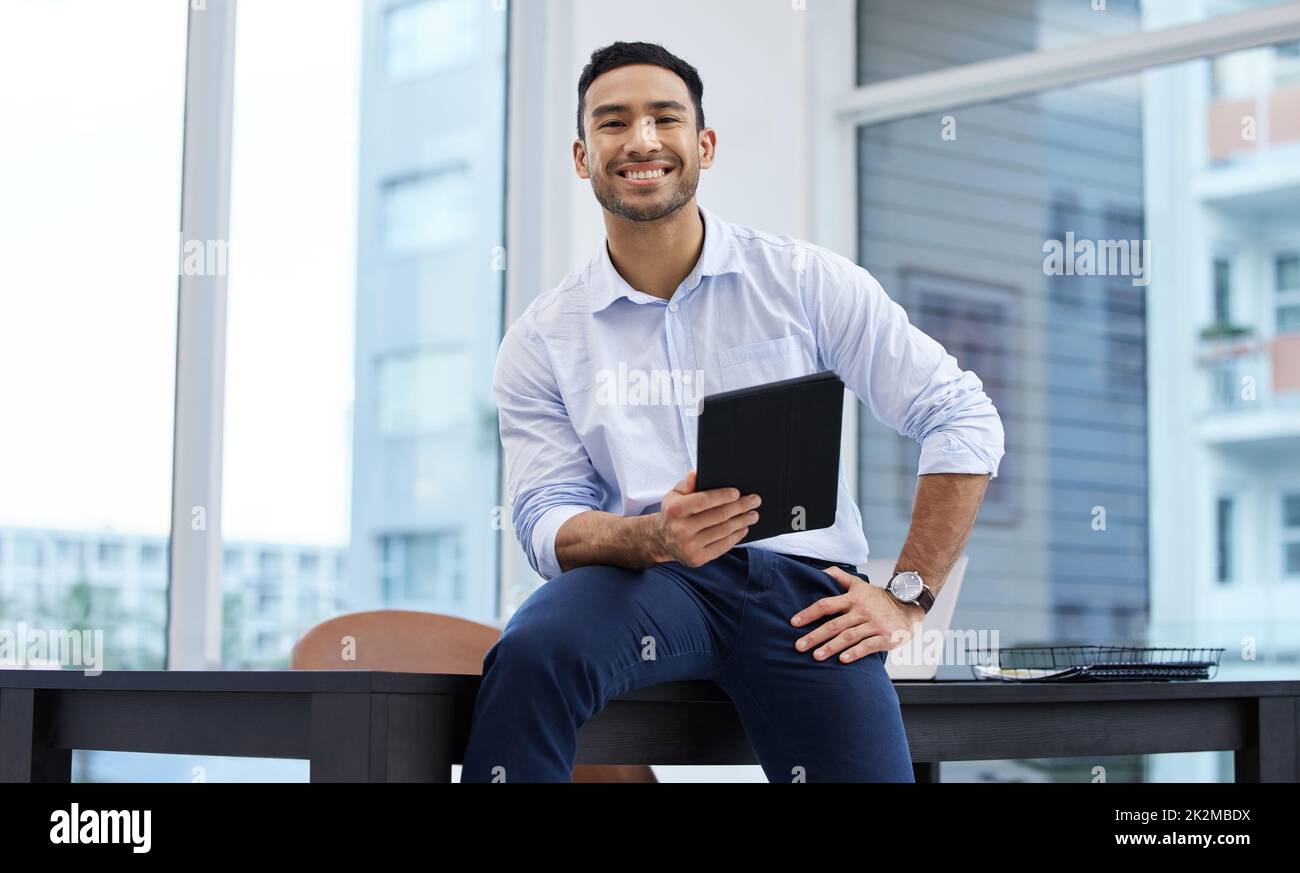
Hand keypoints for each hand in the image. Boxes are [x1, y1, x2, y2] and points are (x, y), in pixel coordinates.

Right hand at [650, 470, 760, 567]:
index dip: (723, 496)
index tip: (737, 493)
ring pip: (723, 531)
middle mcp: (681, 529)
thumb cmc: (674, 513)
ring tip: (753, 514)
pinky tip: (743, 528)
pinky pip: (723, 546)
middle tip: (754, 500)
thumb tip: (696, 474)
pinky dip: (736, 536)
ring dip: (742, 521)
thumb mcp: (675, 495)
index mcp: (675, 510)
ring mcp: (690, 546)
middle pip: (719, 516)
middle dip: (740, 507)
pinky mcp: (698, 559)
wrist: (662, 540)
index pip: (704, 500)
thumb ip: (687, 484)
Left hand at [788, 566, 924, 662]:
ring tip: (816, 656)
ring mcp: (874, 624)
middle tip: (799, 646)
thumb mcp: (860, 585)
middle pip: (835, 624)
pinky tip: (842, 660)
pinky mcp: (885, 637)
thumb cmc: (879, 599)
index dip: (809, 613)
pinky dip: (855, 653)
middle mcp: (862, 611)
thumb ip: (840, 578)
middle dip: (815, 636)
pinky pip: (868, 646)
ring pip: (849, 636)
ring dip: (831, 647)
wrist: (909, 607)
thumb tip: (821, 571)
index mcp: (853, 599)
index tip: (794, 623)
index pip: (826, 605)